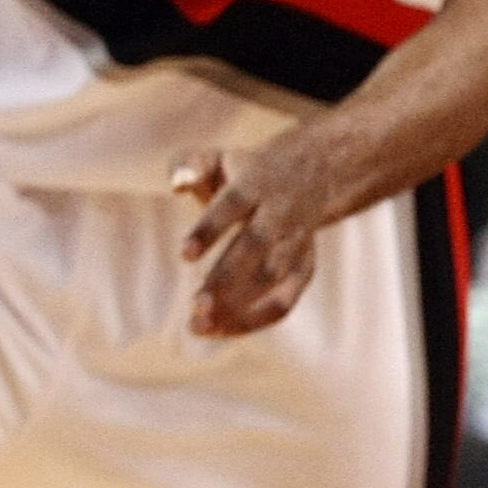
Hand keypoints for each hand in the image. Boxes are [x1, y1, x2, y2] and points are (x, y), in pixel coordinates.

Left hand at [171, 143, 328, 335]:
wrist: (309, 175)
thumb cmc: (242, 171)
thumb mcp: (215, 157)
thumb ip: (190, 165)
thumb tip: (178, 184)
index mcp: (255, 183)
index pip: (232, 204)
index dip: (210, 229)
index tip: (184, 254)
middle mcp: (281, 213)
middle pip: (256, 246)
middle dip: (227, 278)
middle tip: (196, 305)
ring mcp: (297, 242)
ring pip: (273, 279)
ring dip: (240, 305)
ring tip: (198, 325)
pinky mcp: (305, 267)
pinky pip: (286, 301)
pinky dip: (255, 320)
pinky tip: (219, 331)